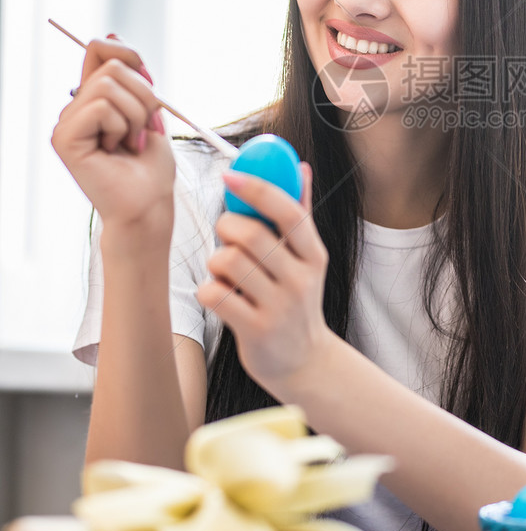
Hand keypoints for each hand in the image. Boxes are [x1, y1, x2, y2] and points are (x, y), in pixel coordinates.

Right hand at [51, 36, 174, 234]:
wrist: (149, 205)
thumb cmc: (150, 168)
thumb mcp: (150, 111)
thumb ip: (133, 77)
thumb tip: (111, 37)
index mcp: (93, 99)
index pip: (99, 48)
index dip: (130, 55)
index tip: (150, 83)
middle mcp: (75, 108)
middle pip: (111, 65)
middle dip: (144, 96)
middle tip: (144, 129)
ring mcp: (66, 123)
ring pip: (107, 85)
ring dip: (136, 115)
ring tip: (131, 143)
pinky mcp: (64, 138)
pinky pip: (101, 107)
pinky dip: (121, 127)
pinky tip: (117, 150)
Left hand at [196, 165, 330, 392]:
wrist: (305, 363)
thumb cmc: (297, 303)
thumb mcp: (308, 260)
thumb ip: (301, 213)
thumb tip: (300, 167)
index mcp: (314, 254)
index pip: (287, 210)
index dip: (256, 187)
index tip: (229, 175)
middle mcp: (300, 279)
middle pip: (250, 233)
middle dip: (227, 227)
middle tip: (227, 235)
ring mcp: (279, 306)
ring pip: (227, 261)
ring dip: (215, 263)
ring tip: (225, 273)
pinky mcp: (256, 330)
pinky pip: (214, 293)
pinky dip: (208, 289)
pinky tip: (220, 295)